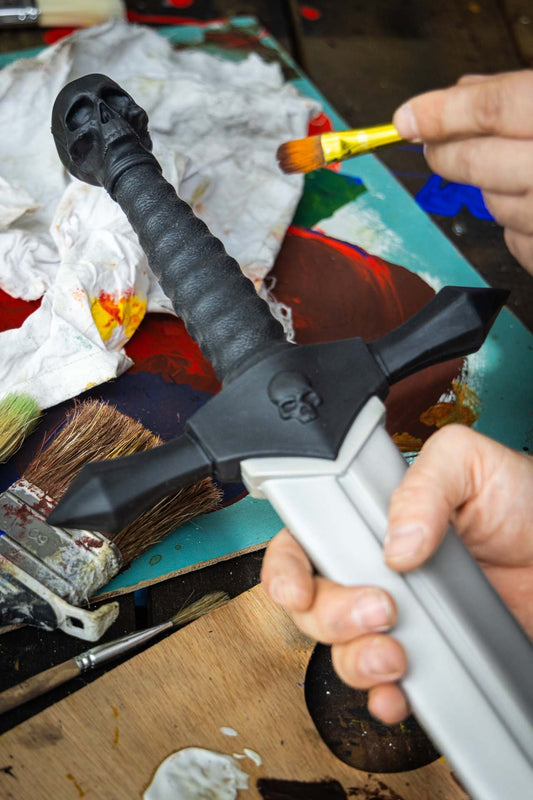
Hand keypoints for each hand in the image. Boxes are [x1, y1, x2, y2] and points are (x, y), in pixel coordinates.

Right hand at [261, 425, 532, 723]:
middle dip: (330, 614)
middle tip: (380, 608)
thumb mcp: (469, 463)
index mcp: (372, 519)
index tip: (297, 590)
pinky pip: (388, 687)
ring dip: (356, 659)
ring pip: (343, 650)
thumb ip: (423, 485)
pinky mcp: (429, 654)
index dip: (288, 569)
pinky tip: (400, 690)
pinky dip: (384, 697)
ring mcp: (402, 615)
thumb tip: (395, 541)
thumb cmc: (523, 501)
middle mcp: (376, 569)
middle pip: (315, 603)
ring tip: (394, 652)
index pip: (306, 542)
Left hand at [393, 71, 532, 273]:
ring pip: (491, 204)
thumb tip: (457, 94)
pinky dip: (515, 223)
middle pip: (475, 162)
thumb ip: (512, 96)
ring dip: (488, 188)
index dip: (440, 114)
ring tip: (516, 173)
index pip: (492, 109)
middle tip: (433, 145)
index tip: (405, 119)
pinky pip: (513, 240)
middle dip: (444, 154)